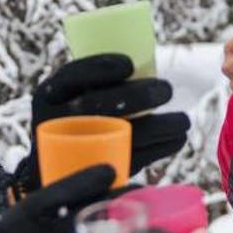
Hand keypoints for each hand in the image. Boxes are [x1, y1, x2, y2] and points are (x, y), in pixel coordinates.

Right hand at [16, 54, 190, 189]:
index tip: (129, 64)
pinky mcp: (97, 176)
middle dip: (138, 95)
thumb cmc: (75, 120)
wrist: (58, 171)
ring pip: (120, 137)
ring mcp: (76, 153)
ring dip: (159, 127)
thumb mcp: (72, 95)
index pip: (71, 76)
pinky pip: (132, 161)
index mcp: (49, 96)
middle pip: (98, 106)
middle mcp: (56, 124)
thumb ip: (97, 80)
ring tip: (184, 120)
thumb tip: (143, 57)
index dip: (100, 68)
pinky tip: (178, 139)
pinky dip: (159, 149)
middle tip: (166, 90)